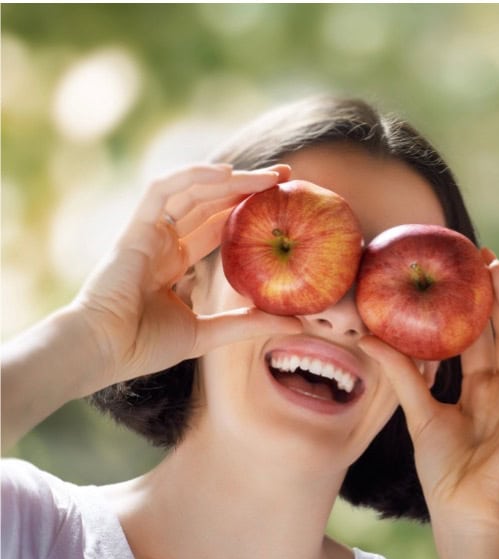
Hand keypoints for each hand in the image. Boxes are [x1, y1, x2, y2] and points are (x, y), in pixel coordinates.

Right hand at [72, 163, 301, 388]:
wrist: (103, 350)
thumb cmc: (144, 347)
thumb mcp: (208, 333)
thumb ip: (249, 323)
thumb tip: (299, 323)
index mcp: (175, 263)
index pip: (218, 227)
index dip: (248, 213)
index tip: (282, 205)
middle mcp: (163, 242)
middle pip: (211, 203)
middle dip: (248, 187)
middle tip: (286, 176)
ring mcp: (149, 232)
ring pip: (193, 191)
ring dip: (232, 178)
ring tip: (270, 175)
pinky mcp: (136, 227)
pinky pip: (163, 189)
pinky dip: (193, 175)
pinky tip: (228, 172)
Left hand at [360, 251, 498, 540]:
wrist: (474, 518)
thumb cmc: (448, 478)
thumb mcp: (421, 418)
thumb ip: (403, 377)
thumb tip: (370, 338)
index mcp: (476, 395)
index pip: (470, 344)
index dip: (461, 313)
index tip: (450, 281)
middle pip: (495, 332)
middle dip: (485, 296)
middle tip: (472, 256)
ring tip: (488, 262)